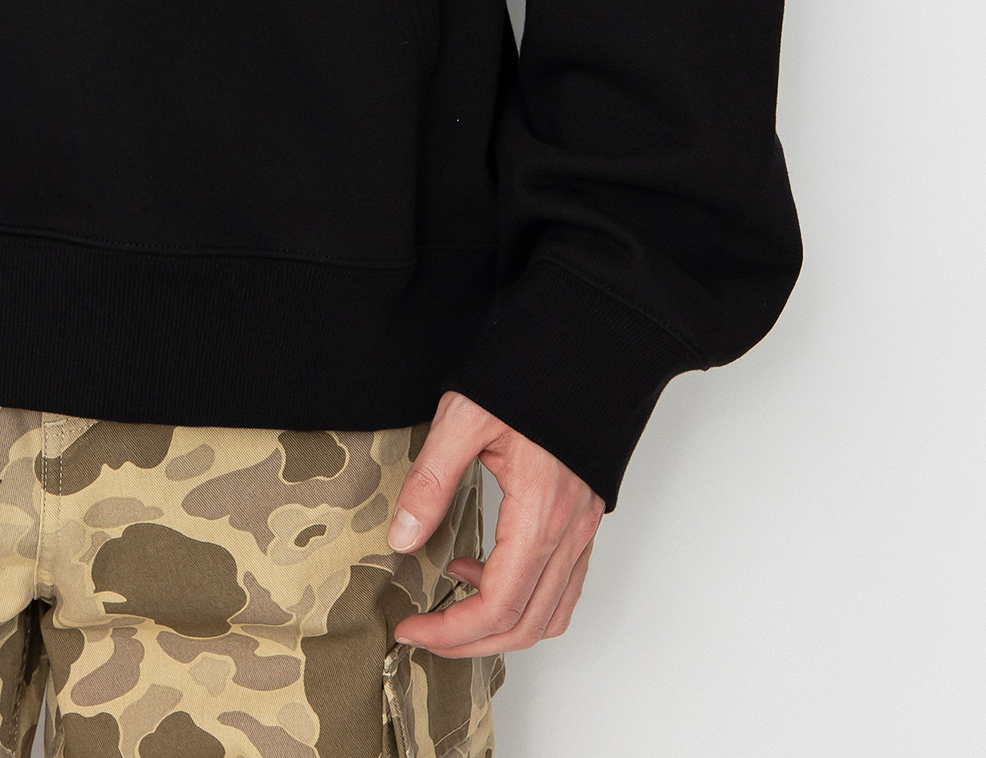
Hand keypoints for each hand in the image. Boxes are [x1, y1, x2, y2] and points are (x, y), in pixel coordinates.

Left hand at [386, 391, 603, 659]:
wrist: (585, 343)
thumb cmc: (529, 373)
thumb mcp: (464, 417)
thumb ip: (431, 481)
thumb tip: (400, 539)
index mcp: (541, 512)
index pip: (499, 605)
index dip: (451, 631)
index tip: (410, 628)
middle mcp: (570, 531)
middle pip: (525, 624)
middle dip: (469, 641)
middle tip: (424, 631)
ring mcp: (582, 528)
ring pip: (550, 614)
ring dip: (500, 626)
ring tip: (452, 599)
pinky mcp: (583, 519)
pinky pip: (563, 586)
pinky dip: (526, 599)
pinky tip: (485, 567)